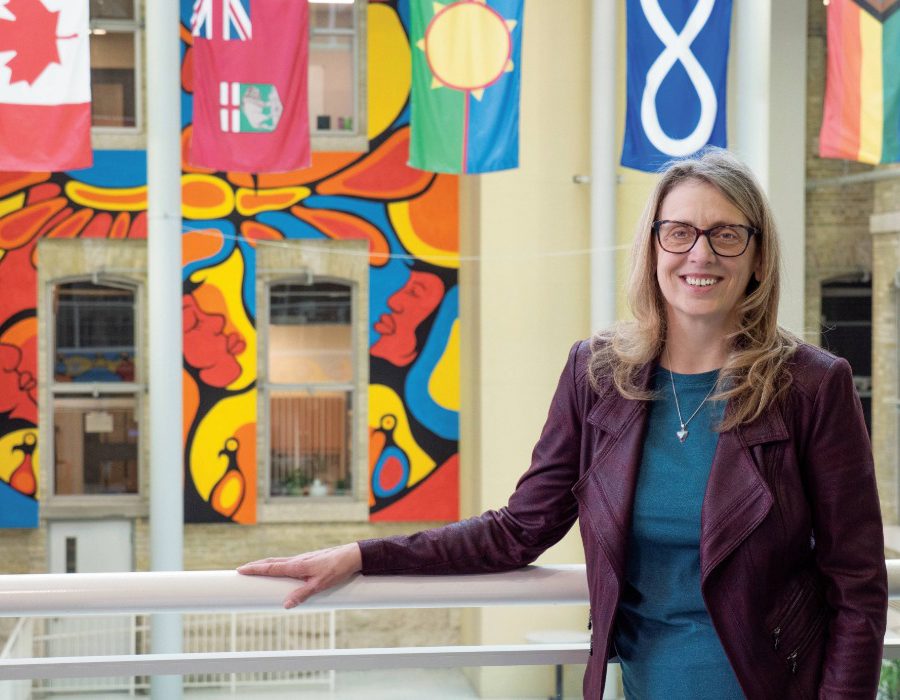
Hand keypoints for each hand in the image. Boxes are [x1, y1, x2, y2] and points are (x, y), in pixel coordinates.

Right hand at [237, 543, 362, 608]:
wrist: (352, 556)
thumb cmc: (337, 570)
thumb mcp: (319, 585)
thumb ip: (302, 595)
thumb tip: (285, 605)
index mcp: (297, 565)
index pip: (271, 567)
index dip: (254, 569)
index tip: (240, 570)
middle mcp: (297, 560)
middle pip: (272, 562)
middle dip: (256, 566)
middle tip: (241, 570)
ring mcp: (303, 559)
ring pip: (280, 561)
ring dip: (266, 564)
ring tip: (255, 569)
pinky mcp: (309, 560)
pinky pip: (288, 562)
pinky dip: (277, 565)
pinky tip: (278, 570)